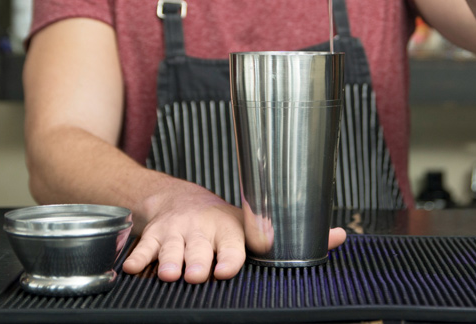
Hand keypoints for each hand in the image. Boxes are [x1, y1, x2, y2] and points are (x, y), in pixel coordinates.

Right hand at [122, 178, 347, 283]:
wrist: (181, 201)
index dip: (230, 256)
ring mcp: (176, 232)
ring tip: (169, 273)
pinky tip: (134, 269)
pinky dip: (138, 258)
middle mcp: (203, 229)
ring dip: (169, 260)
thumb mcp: (254, 225)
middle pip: (199, 248)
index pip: (233, 244)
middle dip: (196, 260)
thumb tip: (341, 235)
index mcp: (230, 228)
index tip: (228, 267)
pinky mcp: (154, 236)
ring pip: (171, 247)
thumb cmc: (224, 223)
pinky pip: (144, 247)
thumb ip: (294, 234)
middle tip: (196, 273)